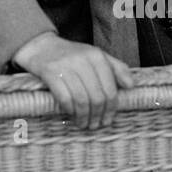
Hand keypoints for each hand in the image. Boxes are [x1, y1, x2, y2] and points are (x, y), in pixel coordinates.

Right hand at [11, 32, 134, 129]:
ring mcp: (65, 66)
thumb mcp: (95, 56)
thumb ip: (116, 68)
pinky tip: (72, 115)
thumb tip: (131, 86)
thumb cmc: (71, 55)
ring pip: (82, 99)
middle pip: (97, 97)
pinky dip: (70, 110)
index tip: (108, 119)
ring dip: (84, 117)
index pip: (110, 89)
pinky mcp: (50, 73)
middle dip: (98, 115)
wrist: (40, 46)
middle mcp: (83, 60)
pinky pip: (65, 98)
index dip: (111, 109)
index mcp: (97, 56)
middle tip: (96, 125)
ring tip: (84, 124)